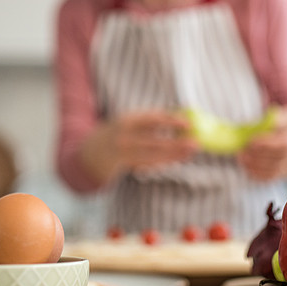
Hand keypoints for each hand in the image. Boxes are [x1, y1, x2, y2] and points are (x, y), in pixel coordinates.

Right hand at [81, 110, 197, 183]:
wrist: (91, 151)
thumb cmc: (118, 132)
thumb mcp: (130, 122)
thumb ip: (150, 122)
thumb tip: (179, 119)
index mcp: (127, 121)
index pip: (152, 120)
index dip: (171, 121)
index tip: (188, 124)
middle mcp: (124, 138)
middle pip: (155, 142)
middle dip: (177, 144)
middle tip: (195, 144)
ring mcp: (124, 154)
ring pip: (153, 156)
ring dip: (173, 155)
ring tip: (190, 153)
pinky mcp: (125, 166)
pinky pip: (148, 164)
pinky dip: (163, 162)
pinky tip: (176, 159)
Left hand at [237, 106, 286, 181]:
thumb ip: (278, 118)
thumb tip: (267, 121)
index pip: (286, 143)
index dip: (267, 144)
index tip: (251, 141)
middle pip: (278, 158)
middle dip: (257, 155)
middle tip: (241, 150)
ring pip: (274, 170)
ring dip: (254, 165)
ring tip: (241, 157)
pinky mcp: (286, 173)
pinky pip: (271, 177)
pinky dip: (257, 174)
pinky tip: (246, 166)